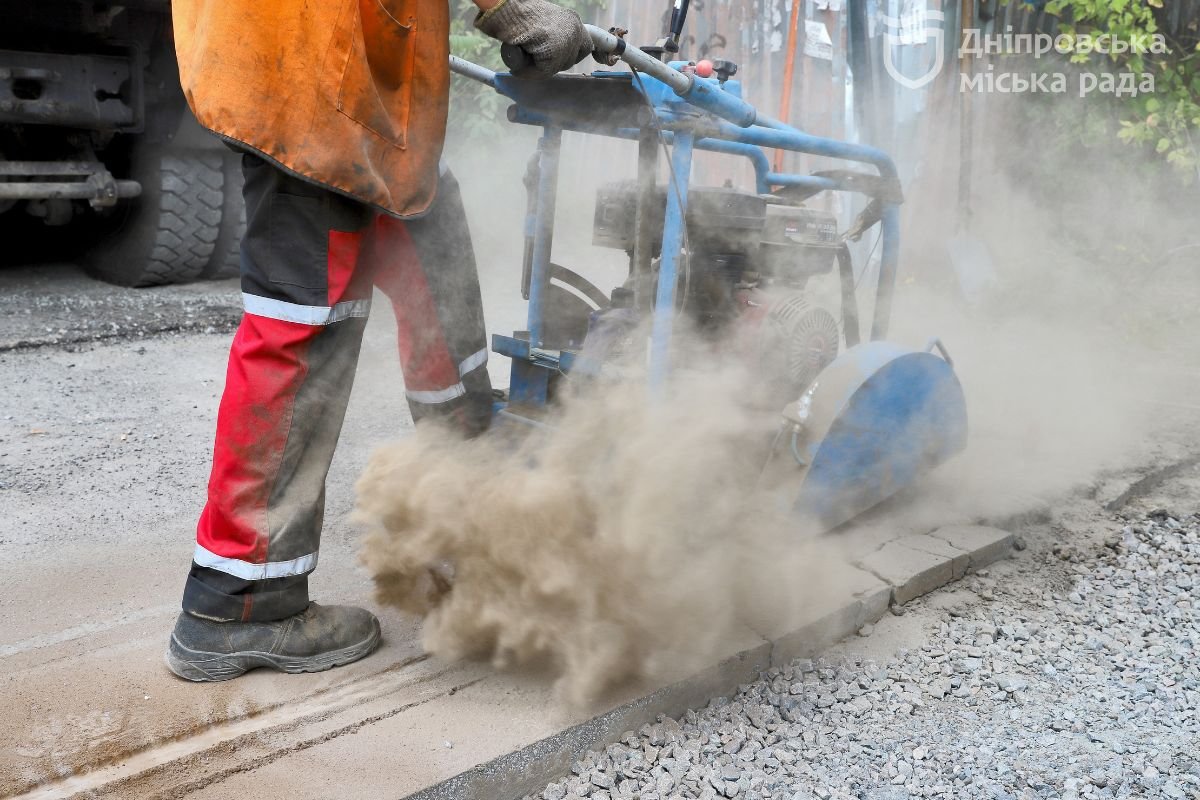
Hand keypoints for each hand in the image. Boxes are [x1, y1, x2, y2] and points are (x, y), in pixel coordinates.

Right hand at [474, 0, 593, 78]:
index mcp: (574, 20)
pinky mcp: (555, 54)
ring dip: (541, 68)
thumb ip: (556, 34)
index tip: (560, 58)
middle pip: (572, 59)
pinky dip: (530, 73)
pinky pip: (543, 72)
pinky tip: (519, 68)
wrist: (510, 11)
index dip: (572, 55)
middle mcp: (575, 30)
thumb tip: (555, 53)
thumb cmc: (521, 14)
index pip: (585, 46)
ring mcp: (566, 43)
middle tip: (538, 60)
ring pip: (557, 67)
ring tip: (525, 60)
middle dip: (555, 62)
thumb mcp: (546, 22)